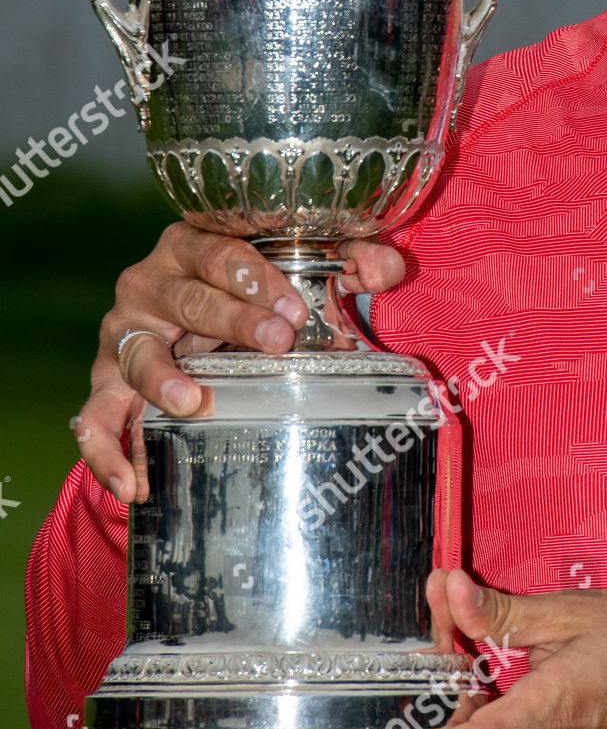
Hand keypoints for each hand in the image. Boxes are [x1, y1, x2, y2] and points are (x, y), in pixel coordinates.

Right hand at [81, 223, 403, 502]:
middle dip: (231, 320)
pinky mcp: (106, 384)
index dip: (257, 277)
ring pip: (136, 354)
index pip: (220, 251)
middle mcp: (151, 283)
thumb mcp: (304, 273)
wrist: (198, 331)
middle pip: (186, 298)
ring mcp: (124, 335)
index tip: (296, 308)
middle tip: (277, 343)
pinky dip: (107, 451)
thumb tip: (389, 267)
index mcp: (195, 246)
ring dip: (163, 380)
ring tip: (195, 403)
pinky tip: (135, 482)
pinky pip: (95, 418)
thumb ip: (352, 262)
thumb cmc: (256, 293)